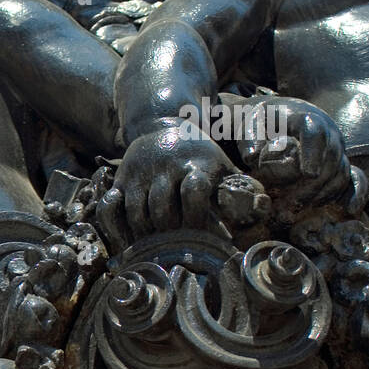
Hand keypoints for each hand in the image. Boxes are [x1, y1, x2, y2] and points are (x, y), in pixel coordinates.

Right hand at [97, 124, 237, 244]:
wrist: (163, 125)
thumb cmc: (199, 158)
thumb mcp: (223, 166)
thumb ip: (243, 188)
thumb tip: (259, 208)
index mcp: (194, 164)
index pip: (194, 189)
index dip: (197, 215)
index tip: (201, 230)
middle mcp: (164, 167)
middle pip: (162, 208)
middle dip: (171, 230)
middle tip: (177, 243)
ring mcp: (138, 174)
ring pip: (136, 212)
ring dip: (147, 234)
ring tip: (157, 243)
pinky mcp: (120, 181)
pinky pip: (109, 207)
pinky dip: (114, 227)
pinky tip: (126, 241)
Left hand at [235, 97, 350, 204]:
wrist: (283, 116)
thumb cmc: (265, 122)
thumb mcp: (252, 124)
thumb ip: (251, 137)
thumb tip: (252, 157)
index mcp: (307, 119)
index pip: (315, 134)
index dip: (314, 153)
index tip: (308, 174)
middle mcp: (329, 133)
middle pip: (331, 157)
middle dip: (314, 183)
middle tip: (292, 203)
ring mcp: (338, 148)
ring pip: (341, 171)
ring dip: (325, 192)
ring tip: (300, 209)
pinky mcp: (341, 162)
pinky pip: (355, 177)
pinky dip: (356, 193)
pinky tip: (349, 209)